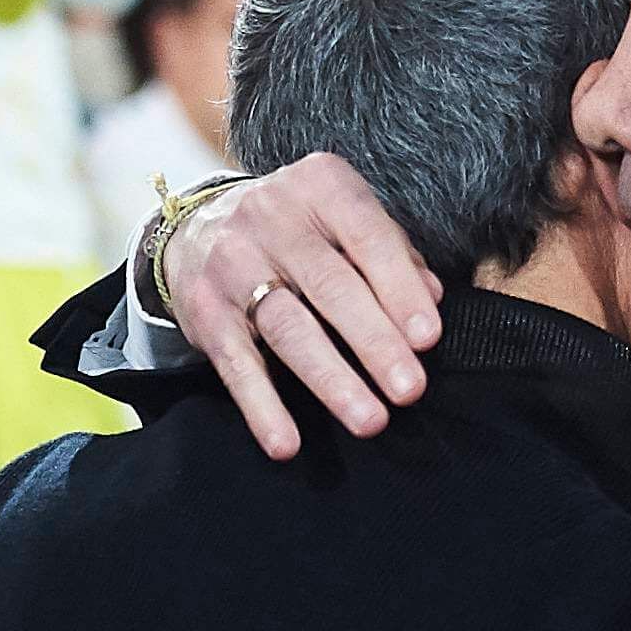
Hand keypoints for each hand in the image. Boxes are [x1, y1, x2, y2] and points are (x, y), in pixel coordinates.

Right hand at [162, 154, 444, 458]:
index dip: (400, 289)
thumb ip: (391, 253)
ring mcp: (233, 264)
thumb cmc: (299, 230)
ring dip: (331, 380)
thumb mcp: (344, 219)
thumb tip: (431, 300)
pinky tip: (286, 443)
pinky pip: (236, 364)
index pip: (369, 237)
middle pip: (332, 288)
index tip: (428, 338)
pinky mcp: (204, 311)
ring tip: (369, 420)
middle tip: (410, 390)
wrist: (199, 226)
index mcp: (321, 186)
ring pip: (288, 328)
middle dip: (375, 343)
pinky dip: (262, 407)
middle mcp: (272, 218)